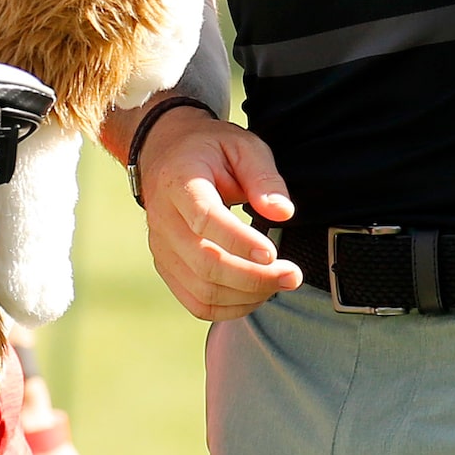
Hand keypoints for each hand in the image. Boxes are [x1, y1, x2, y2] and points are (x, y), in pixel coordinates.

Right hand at [135, 110, 300, 320]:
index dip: (239, 241)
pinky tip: (257, 294)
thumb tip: (283, 213)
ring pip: (202, 291)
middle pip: (205, 263)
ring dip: (247, 296)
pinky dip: (231, 308)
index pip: (204, 219)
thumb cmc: (208, 149)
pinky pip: (197, 303)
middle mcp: (163, 219)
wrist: (164, 153)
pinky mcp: (167, 267)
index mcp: (179, 182)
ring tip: (280, 282)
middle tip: (293, 274)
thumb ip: (263, 176)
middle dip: (254, 277)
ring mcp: (162, 247)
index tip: (273, 252)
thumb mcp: (242, 146)